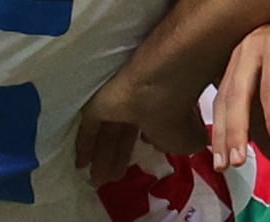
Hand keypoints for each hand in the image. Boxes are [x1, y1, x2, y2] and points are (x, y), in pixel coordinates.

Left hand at [75, 66, 206, 186]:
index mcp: (164, 108)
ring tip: (98, 180)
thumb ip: (177, 146)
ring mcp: (117, 103)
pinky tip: (80, 164)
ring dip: (103, 158)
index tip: (146, 153)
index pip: (152, 126)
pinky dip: (84, 146)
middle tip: (113, 178)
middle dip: (120, 156)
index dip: (149, 141)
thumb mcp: (189, 140)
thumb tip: (161, 144)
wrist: (156, 88)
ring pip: (108, 134)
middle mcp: (139, 104)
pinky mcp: (97, 105)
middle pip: (126, 134)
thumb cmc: (176, 114)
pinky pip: (88, 128)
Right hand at [209, 0, 269, 172]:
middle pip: (238, 91)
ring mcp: (240, 49)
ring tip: (222, 162)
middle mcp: (253, 44)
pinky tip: (219, 142)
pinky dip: (219, 117)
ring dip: (222, 128)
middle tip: (237, 162)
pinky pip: (223, 89)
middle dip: (236, 129)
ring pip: (225, 93)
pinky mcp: (236, 57)